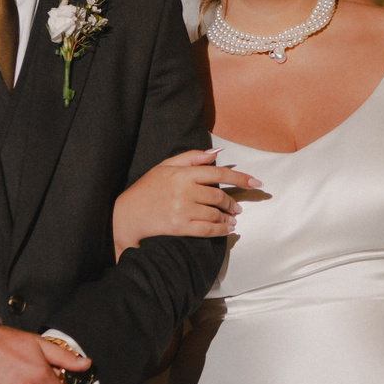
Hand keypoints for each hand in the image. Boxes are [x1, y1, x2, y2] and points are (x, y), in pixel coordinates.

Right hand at [113, 149, 258, 260]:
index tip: (256, 182)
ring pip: (215, 214)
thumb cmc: (146, 189)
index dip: (241, 177)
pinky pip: (207, 229)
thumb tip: (215, 153)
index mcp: (183, 173)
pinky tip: (226, 230)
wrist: (127, 215)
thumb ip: (191, 157)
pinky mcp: (179, 227)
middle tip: (237, 207)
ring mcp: (182, 209)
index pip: (219, 173)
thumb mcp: (165, 166)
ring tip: (232, 220)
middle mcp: (184, 190)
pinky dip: (220, 230)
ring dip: (228, 218)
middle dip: (232, 202)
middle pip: (219, 195)